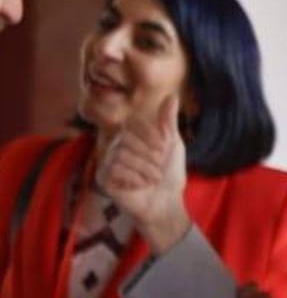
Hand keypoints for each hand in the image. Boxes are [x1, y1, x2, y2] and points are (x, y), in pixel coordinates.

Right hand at [96, 93, 190, 253]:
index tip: (164, 150)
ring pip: (122, 155)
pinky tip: (139, 186)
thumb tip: (172, 95)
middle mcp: (115, 145)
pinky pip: (114, 170)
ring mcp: (107, 161)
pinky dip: (133, 179)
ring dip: (144, 169)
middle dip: (150, 156)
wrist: (166, 202)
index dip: (151, 136)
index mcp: (130, 135)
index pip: (134, 123)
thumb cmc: (170, 173)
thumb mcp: (173, 144)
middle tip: (158, 169)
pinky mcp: (103, 178)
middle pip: (127, 139)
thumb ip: (168, 121)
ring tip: (152, 179)